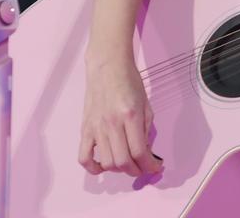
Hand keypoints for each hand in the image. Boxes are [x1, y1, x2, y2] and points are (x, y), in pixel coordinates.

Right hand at [79, 56, 163, 176]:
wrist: (108, 67)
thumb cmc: (129, 82)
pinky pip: (84, 157)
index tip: (155, 167)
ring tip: (127, 163)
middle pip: (123, 162)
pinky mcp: (85, 128)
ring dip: (119, 170)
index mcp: (131, 116)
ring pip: (107, 162)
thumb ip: (146, 130)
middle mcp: (112, 123)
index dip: (149, 165)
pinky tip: (103, 166)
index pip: (139, 152)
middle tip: (142, 167)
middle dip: (136, 171)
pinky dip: (93, 167)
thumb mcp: (146, 105)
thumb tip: (145, 153)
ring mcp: (96, 127)